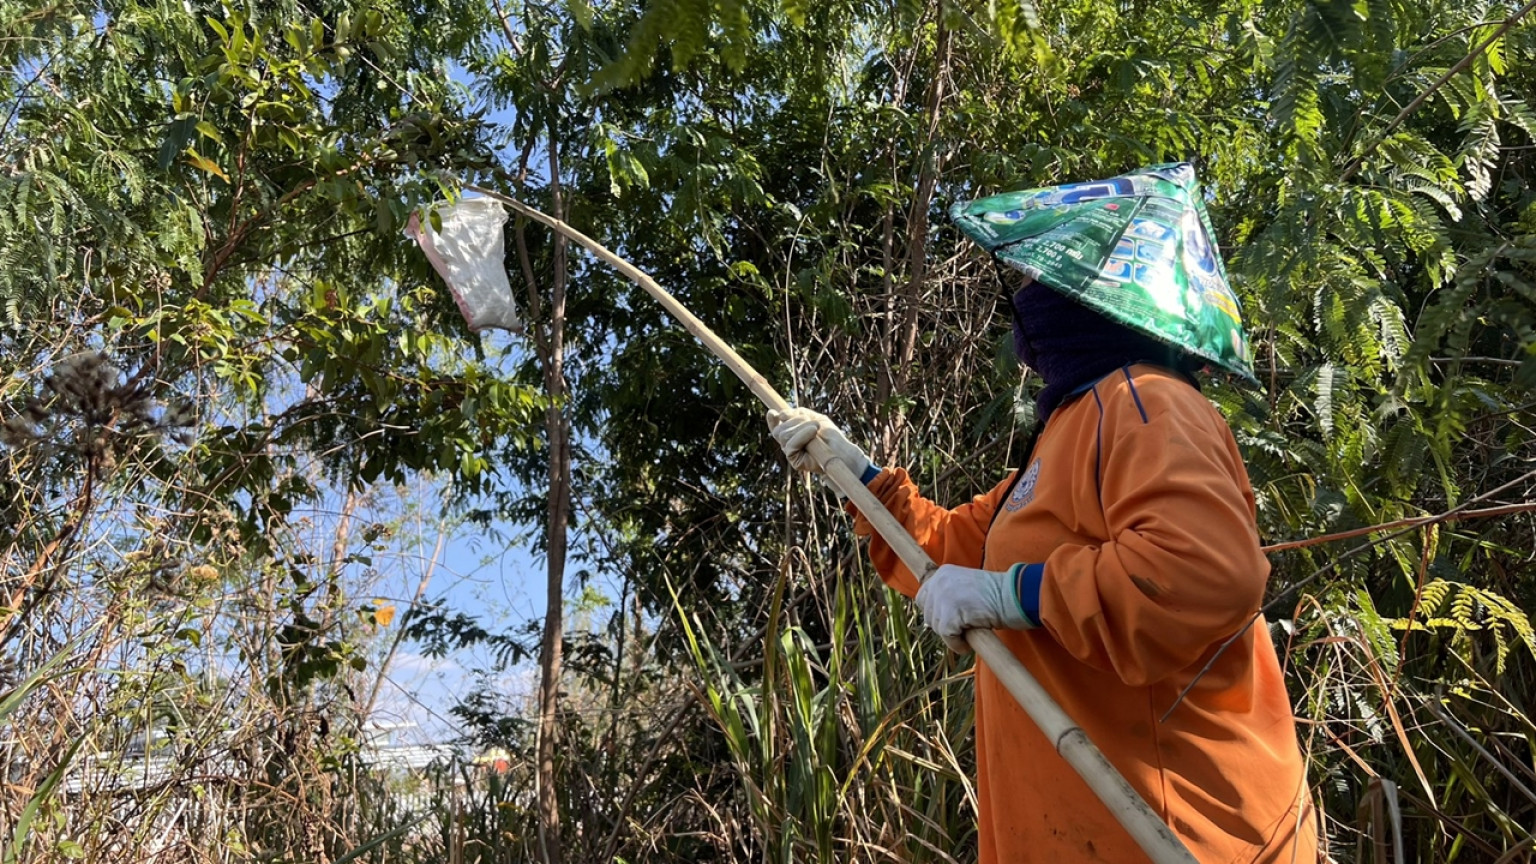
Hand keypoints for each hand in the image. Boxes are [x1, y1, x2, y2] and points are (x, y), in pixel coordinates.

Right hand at [766, 407, 871, 480]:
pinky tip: (813, 432)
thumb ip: (796, 414)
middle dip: (795, 421)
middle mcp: (787, 443)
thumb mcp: (812, 418)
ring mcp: (790, 453)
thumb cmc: (828, 434)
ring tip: (817, 428)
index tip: (773, 412)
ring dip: (802, 427)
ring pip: (784, 435)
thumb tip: (779, 414)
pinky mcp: (794, 461)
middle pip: (779, 429)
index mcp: (790, 432)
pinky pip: (791, 445)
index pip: (775, 426)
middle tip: (813, 422)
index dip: (772, 420)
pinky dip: (802, 436)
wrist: (841, 450)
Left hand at [916, 564, 1034, 652]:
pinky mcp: (950, 614)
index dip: (934, 612)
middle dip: (943, 625)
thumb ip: (948, 596)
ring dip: (952, 635)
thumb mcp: (966, 588)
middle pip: (928, 614)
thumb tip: (931, 621)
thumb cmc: (997, 596)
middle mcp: (940, 581)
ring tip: (970, 631)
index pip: (923, 597)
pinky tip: (969, 642)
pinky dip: (957, 645)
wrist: (1015, 596)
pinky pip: (947, 637)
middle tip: (963, 627)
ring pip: (937, 627)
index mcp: (943, 573)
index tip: (948, 620)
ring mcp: (943, 596)